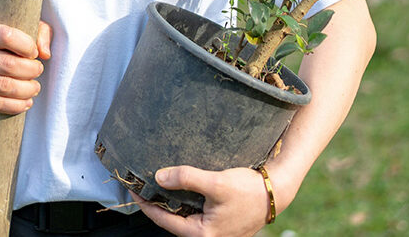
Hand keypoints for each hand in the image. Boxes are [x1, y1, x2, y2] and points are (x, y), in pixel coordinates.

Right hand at [0, 20, 52, 114]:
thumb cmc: (0, 43)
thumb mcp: (19, 27)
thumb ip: (39, 32)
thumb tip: (44, 53)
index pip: (6, 36)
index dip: (27, 46)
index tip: (34, 52)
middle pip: (7, 64)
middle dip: (30, 70)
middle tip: (38, 70)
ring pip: (2, 86)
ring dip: (26, 90)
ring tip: (34, 87)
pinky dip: (15, 105)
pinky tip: (26, 101)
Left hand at [132, 165, 271, 236]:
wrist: (276, 192)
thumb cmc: (249, 190)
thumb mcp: (216, 182)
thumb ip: (187, 178)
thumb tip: (159, 177)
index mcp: (201, 234)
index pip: (163, 219)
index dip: (145, 203)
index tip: (132, 188)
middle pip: (171, 220)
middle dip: (156, 202)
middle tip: (141, 184)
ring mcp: (212, 231)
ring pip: (182, 216)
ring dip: (170, 200)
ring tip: (156, 183)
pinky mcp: (218, 223)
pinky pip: (193, 213)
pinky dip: (183, 200)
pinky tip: (179, 186)